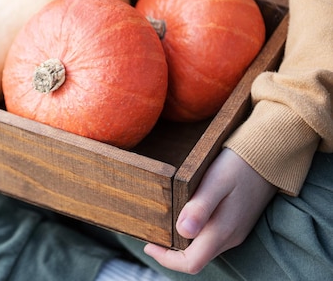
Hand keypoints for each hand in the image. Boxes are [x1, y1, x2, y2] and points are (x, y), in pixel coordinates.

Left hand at [144, 148, 276, 273]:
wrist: (269, 156)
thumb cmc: (238, 166)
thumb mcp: (216, 181)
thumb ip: (200, 207)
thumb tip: (183, 231)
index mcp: (222, 231)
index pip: (192, 263)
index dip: (167, 259)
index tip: (149, 244)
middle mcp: (229, 237)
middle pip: (196, 259)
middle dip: (170, 252)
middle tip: (152, 232)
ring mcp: (234, 232)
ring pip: (203, 248)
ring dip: (181, 243)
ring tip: (163, 223)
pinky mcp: (236, 223)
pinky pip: (211, 237)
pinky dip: (193, 234)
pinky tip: (184, 216)